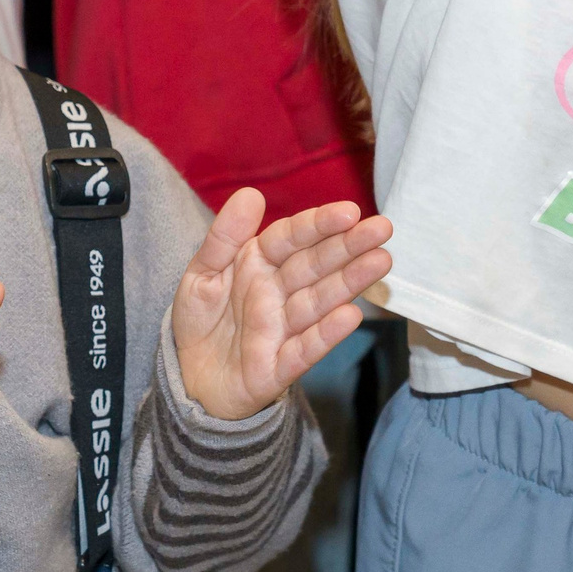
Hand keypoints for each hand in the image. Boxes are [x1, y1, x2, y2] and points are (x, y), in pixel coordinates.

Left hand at [172, 189, 391, 420]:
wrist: (189, 378)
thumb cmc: (201, 320)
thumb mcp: (202, 273)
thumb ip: (224, 237)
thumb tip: (251, 193)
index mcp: (258, 264)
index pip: (291, 238)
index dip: (318, 224)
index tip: (350, 211)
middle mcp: (276, 293)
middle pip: (315, 265)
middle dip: (349, 246)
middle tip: (383, 229)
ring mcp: (282, 329)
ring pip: (319, 301)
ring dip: (350, 282)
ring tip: (380, 262)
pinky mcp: (279, 367)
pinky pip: (304, 348)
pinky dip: (326, 334)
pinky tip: (350, 315)